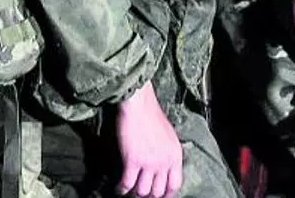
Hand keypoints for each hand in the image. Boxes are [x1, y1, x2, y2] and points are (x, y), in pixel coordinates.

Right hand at [115, 82, 182, 196]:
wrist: (139, 105)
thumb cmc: (151, 116)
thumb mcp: (169, 136)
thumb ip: (167, 154)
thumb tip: (162, 168)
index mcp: (175, 155)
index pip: (175, 185)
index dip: (166, 195)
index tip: (159, 196)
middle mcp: (164, 161)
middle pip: (158, 192)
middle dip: (148, 195)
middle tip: (140, 192)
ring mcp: (149, 162)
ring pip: (142, 191)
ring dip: (134, 192)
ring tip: (128, 190)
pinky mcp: (133, 161)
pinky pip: (127, 184)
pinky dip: (121, 188)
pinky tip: (119, 187)